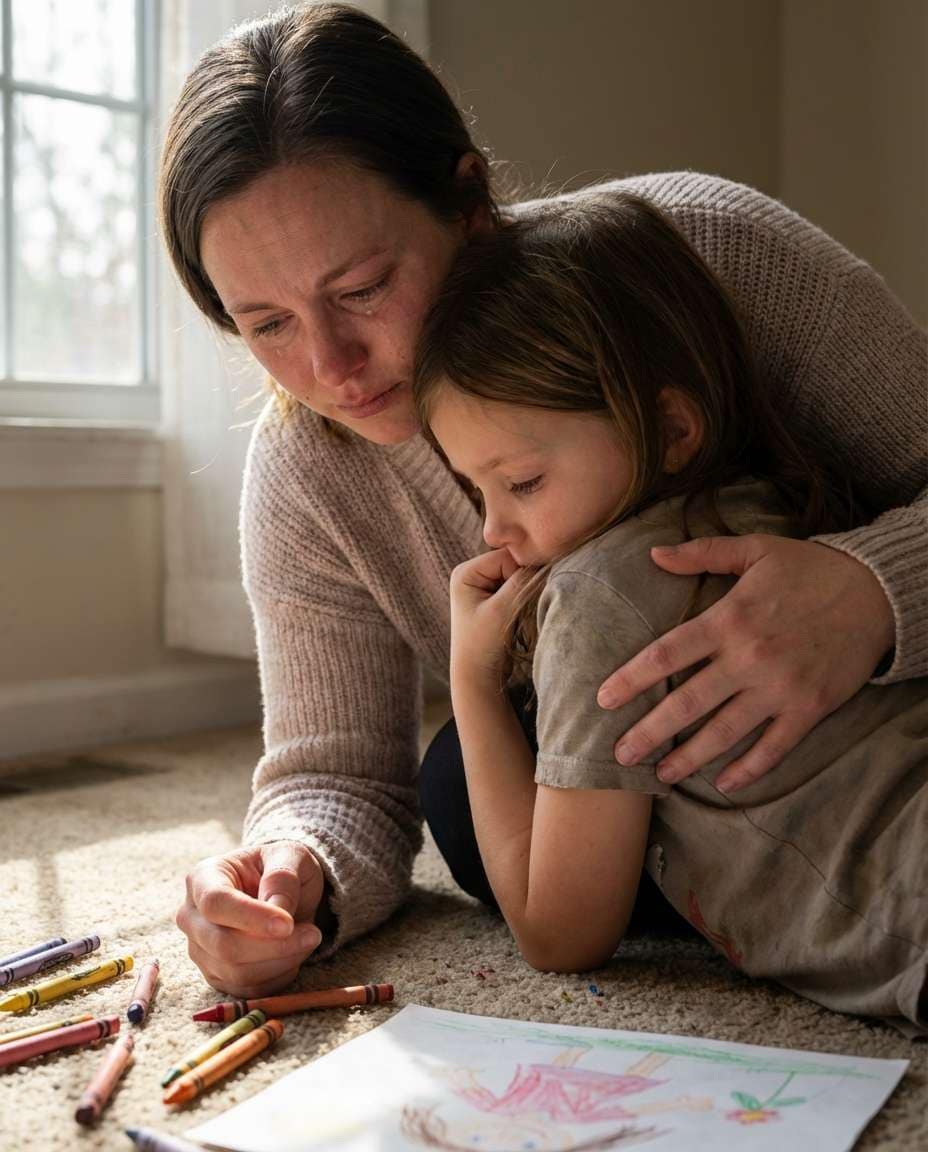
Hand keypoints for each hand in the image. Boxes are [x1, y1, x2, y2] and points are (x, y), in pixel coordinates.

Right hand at [176, 840, 325, 997]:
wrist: (280, 890)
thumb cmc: (280, 867)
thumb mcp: (290, 855)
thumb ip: (283, 877)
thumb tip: (278, 911)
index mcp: (203, 878)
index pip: (215, 903)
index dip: (251, 917)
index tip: (288, 924)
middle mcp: (192, 916)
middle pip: (223, 945)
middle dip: (273, 945)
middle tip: (312, 934)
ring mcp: (200, 950)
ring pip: (236, 973)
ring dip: (281, 961)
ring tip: (308, 939)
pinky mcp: (216, 976)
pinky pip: (247, 990)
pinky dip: (278, 977)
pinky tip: (294, 954)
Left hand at [449, 548, 532, 682]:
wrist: (477, 675)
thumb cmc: (483, 644)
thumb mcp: (501, 610)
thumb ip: (521, 583)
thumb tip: (544, 561)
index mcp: (465, 572)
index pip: (507, 556)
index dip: (522, 573)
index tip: (521, 599)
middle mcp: (472, 573)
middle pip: (513, 564)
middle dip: (524, 582)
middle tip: (520, 607)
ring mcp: (484, 585)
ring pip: (518, 576)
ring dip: (525, 591)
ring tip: (518, 613)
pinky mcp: (494, 597)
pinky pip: (518, 588)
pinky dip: (524, 598)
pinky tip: (519, 614)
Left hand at [596, 534, 894, 791]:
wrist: (877, 591)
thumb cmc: (810, 568)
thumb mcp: (755, 548)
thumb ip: (702, 553)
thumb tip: (654, 554)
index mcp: (729, 619)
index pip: (666, 655)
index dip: (631, 680)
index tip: (603, 701)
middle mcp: (749, 658)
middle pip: (687, 703)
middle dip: (649, 732)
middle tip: (620, 754)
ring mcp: (779, 687)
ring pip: (724, 732)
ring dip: (689, 758)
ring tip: (660, 776)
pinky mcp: (809, 708)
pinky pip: (773, 747)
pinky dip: (748, 769)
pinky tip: (723, 783)